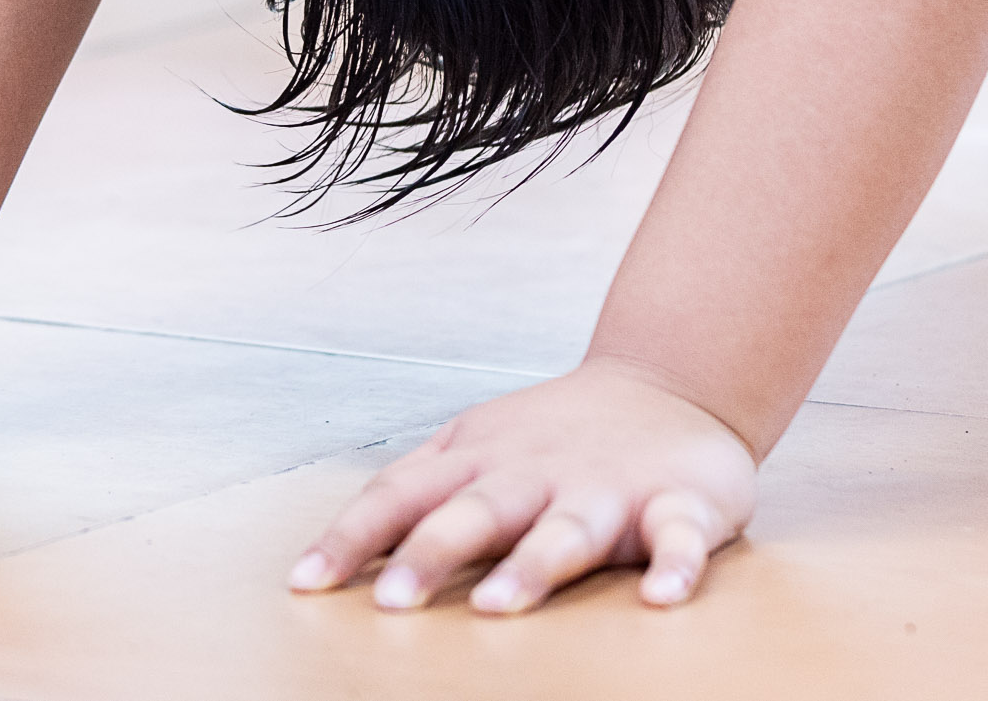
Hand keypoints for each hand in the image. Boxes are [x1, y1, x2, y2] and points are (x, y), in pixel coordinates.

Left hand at [293, 358, 756, 615]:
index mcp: (480, 460)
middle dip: (432, 551)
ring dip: (531, 565)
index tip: (307, 582)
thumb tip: (331, 557)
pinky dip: (674, 566)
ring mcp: (608, 488)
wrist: (671, 382)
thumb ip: (416, 495)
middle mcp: (536, 473)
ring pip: (566, 529)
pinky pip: (680, 537)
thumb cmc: (555, 436)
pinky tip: (661, 598)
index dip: (353, 536)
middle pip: (477, 511)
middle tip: (393, 600)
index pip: (402, 494)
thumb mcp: (475, 449)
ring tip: (498, 605)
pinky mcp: (679, 503)